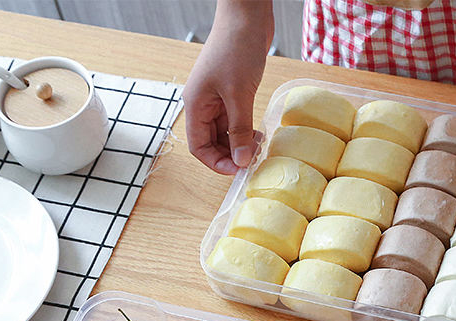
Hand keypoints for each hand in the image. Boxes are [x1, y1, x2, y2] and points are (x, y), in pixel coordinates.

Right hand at [183, 2, 272, 173]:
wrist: (246, 16)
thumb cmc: (236, 49)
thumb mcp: (239, 95)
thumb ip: (240, 130)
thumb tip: (241, 160)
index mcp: (196, 105)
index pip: (198, 147)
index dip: (216, 163)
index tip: (238, 170)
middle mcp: (203, 104)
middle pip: (211, 143)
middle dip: (230, 154)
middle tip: (253, 159)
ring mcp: (217, 99)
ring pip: (225, 134)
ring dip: (240, 144)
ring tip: (259, 146)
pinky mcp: (232, 93)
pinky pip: (235, 121)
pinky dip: (246, 131)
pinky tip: (260, 133)